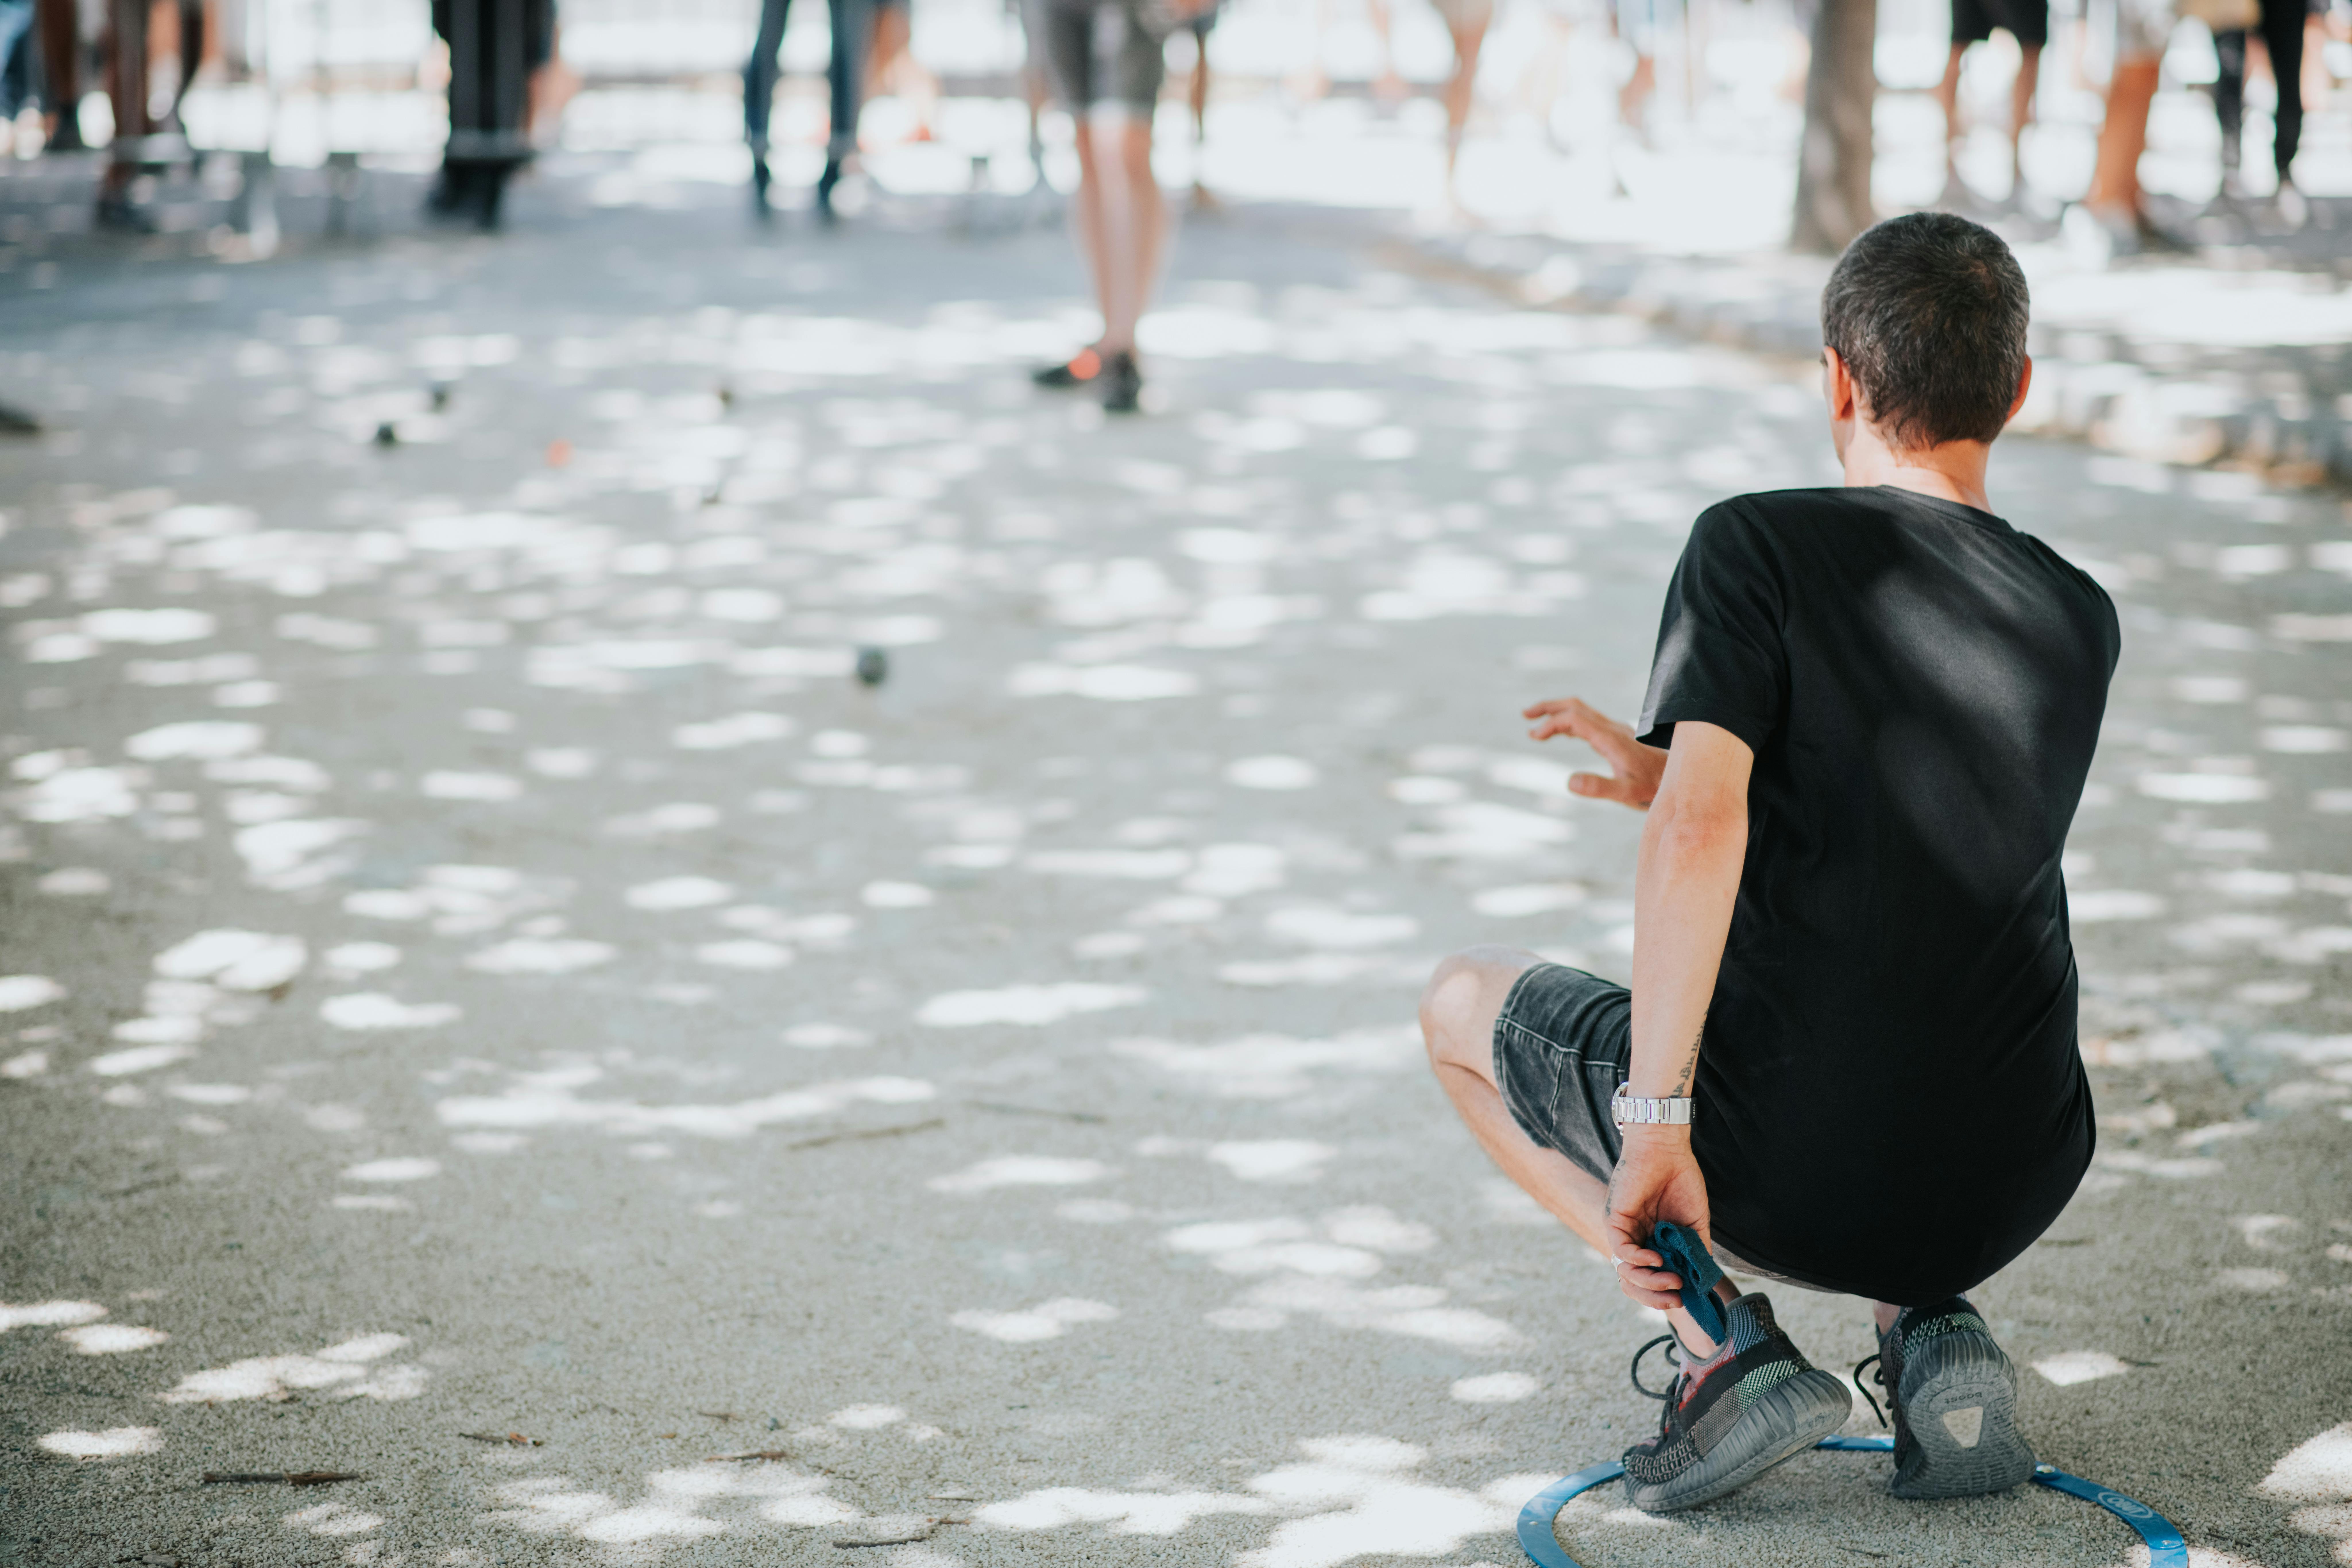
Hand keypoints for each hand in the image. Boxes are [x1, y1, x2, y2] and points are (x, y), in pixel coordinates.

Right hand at [1523, 698, 1667, 809]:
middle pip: (1576, 706)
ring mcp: (1616, 731)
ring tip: (1537, 722)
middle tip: (1526, 715)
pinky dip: (1570, 721)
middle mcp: (1613, 729)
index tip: (1533, 736)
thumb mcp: (1627, 793)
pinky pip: (1590, 720)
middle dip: (1549, 707)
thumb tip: (1569, 781)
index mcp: (1610, 738)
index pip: (1574, 719)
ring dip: (1558, 711)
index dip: (1551, 723)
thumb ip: (1599, 787)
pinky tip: (1564, 733)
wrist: (1680, 778)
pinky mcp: (1619, 736)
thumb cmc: (1654, 788)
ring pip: (1583, 711)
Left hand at [1603, 1126, 1711, 1310]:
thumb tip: (1704, 1286)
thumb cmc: (1682, 1182)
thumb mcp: (1695, 1226)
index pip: (1648, 1280)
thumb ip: (1696, 1254)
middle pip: (1632, 1282)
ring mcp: (1624, 1231)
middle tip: (1676, 1299)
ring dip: (1648, 1283)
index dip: (1661, 1296)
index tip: (1684, 1300)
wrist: (1668, 1150)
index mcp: (1652, 1244)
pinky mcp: (1616, 1220)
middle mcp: (1635, 1241)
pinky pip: (1621, 1249)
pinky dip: (1638, 1260)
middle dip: (1653, 1297)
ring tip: (1672, 1280)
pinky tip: (1657, 1259)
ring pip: (1624, 1271)